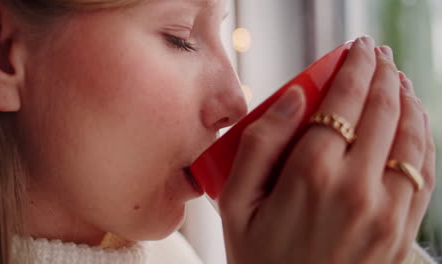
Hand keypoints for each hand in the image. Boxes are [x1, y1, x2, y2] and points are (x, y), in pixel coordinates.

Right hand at [219, 37, 435, 263]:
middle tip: (378, 55)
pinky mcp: (402, 230)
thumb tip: (294, 97)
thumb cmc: (259, 258)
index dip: (354, 66)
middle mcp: (358, 188)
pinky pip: (425, 171)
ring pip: (412, 136)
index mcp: (312, 175)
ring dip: (409, 99)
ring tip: (398, 79)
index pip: (343, 102)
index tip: (358, 47)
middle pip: (382, 111)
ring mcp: (387, 211)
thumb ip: (259, 144)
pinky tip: (414, 122)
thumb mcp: (237, 202)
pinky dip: (424, 137)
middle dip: (383, 73)